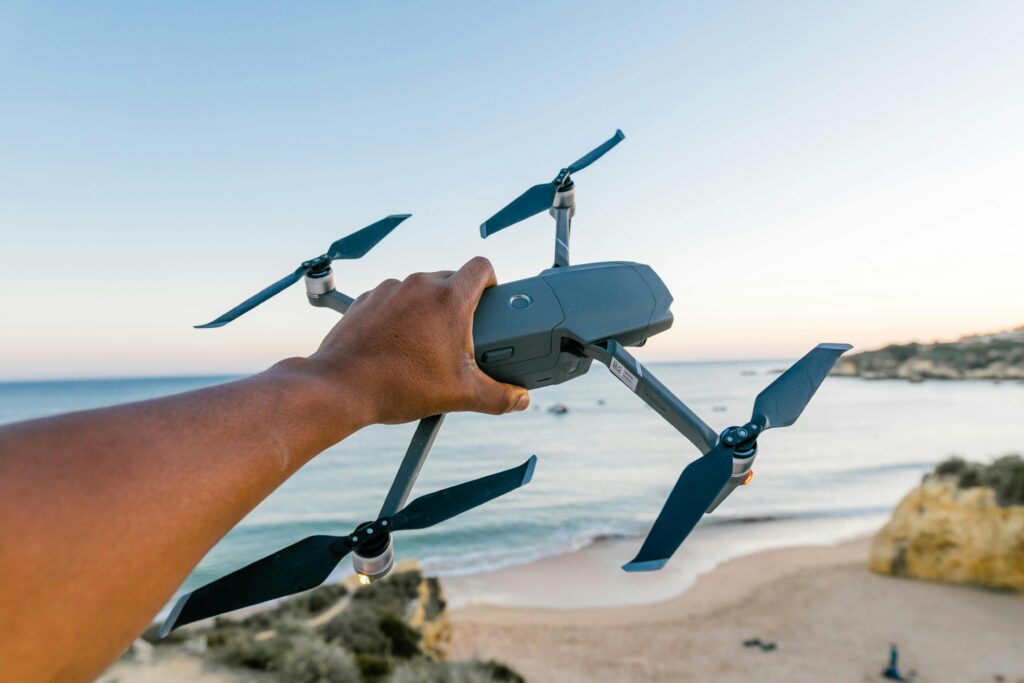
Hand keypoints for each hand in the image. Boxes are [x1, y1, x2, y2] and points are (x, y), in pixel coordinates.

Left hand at [303, 257, 530, 425]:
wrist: (342, 386)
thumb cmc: (399, 386)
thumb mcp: (459, 395)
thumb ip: (498, 397)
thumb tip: (520, 400)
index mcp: (448, 300)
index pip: (482, 267)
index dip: (492, 281)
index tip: (490, 300)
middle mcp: (419, 285)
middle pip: (451, 279)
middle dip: (459, 303)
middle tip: (460, 336)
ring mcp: (389, 290)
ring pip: (420, 289)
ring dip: (428, 309)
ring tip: (426, 343)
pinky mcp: (366, 299)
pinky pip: (393, 299)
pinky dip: (399, 315)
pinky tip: (397, 344)